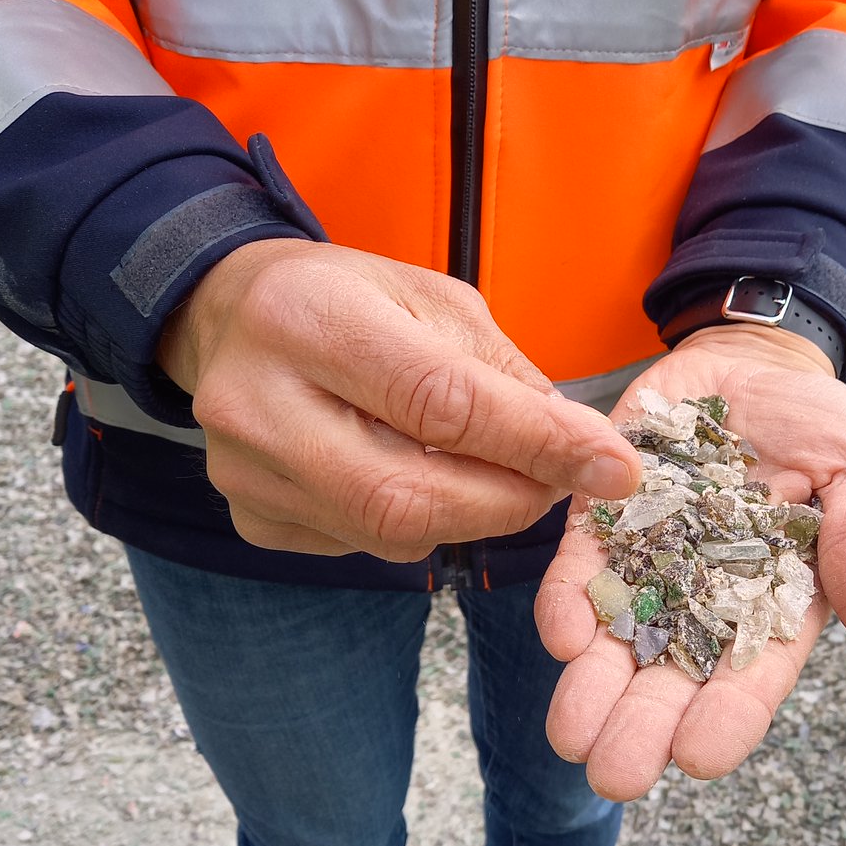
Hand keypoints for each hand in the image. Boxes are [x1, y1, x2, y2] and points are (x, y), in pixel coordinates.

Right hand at [157, 240, 639, 557]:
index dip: (539, 445)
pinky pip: (362, 546)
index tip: (613, 468)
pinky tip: (416, 476)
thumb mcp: (434, 300)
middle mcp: (259, 402)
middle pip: (410, 496)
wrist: (232, 317)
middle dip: (510, 501)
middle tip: (559, 484)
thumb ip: (504, 375)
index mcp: (309, 318)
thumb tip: (581, 450)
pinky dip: (415, 523)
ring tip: (495, 473)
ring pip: (392, 533)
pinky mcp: (250, 516)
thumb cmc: (347, 300)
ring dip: (471, 514)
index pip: (442, 404)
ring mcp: (244, 471)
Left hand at [536, 324, 845, 799]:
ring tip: (571, 737)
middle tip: (614, 775)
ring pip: (615, 641)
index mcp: (774, 605)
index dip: (727, 718)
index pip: (752, 676)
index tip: (699, 758)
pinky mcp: (602, 525)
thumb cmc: (819, 425)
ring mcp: (646, 564)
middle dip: (641, 727)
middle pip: (671, 677)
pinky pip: (581, 571)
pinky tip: (562, 635)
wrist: (748, 366)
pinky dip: (569, 603)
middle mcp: (703, 600)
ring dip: (591, 688)